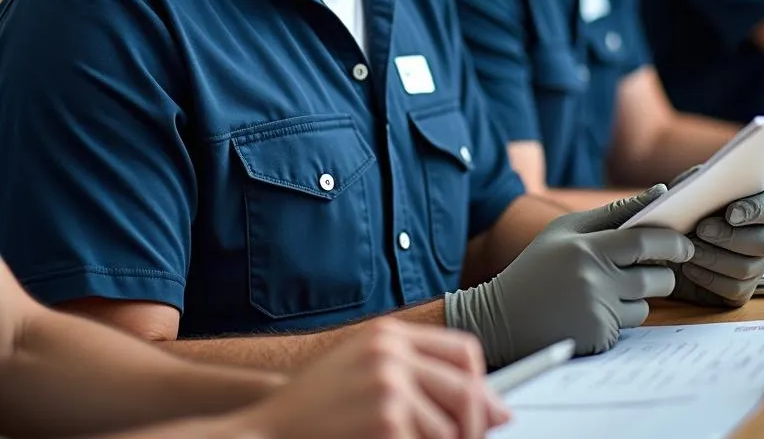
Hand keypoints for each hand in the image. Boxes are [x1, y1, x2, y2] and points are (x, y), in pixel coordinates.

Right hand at [234, 319, 507, 438]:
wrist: (269, 429)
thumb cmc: (314, 407)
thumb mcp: (364, 371)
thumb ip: (419, 377)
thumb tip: (493, 410)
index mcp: (388, 334)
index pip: (464, 351)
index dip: (480, 386)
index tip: (486, 413)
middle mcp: (391, 353)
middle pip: (467, 390)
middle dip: (472, 427)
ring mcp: (389, 386)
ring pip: (451, 430)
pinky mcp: (387, 422)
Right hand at [445, 186, 693, 362]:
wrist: (502, 317)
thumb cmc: (537, 268)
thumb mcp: (563, 232)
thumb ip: (610, 214)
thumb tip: (659, 193)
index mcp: (584, 246)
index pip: (642, 239)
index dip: (671, 239)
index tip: (685, 241)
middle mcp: (593, 277)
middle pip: (657, 275)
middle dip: (665, 271)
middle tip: (661, 265)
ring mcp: (597, 309)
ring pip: (647, 303)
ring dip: (637, 297)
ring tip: (604, 291)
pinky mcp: (599, 336)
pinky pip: (630, 325)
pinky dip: (618, 318)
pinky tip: (589, 313)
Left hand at [672, 187, 763, 307]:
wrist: (675, 242)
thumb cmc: (686, 206)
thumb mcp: (684, 189)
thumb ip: (679, 187)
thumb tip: (661, 191)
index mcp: (761, 203)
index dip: (754, 210)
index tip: (730, 214)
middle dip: (729, 237)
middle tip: (700, 231)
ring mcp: (759, 264)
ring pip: (748, 268)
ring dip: (714, 258)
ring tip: (689, 249)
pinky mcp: (744, 288)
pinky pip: (735, 290)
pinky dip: (709, 279)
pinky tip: (689, 267)